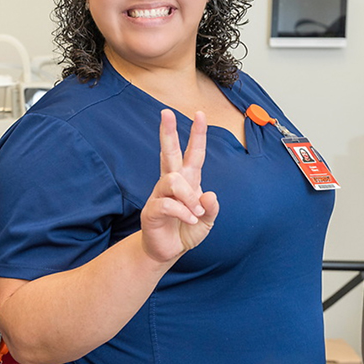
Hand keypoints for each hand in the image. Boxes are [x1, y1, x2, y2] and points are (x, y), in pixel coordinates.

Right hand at [140, 109, 218, 263]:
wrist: (167, 251)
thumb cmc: (185, 231)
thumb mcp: (207, 221)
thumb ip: (211, 208)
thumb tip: (209, 194)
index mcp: (187, 181)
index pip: (193, 154)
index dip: (197, 135)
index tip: (200, 114)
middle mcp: (171, 183)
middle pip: (168, 152)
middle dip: (168, 132)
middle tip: (166, 112)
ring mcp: (159, 195)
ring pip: (172, 181)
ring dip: (188, 197)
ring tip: (196, 213)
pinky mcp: (151, 210)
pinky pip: (167, 204)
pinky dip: (183, 212)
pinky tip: (190, 221)